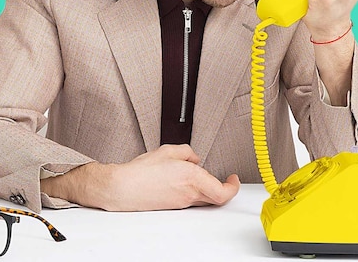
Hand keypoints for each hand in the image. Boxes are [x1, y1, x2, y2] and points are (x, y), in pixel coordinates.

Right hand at [41, 144, 239, 211]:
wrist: (123, 188)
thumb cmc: (141, 171)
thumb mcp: (168, 151)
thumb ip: (187, 152)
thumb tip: (194, 158)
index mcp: (192, 178)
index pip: (223, 191)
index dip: (233, 187)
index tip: (233, 178)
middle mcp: (189, 194)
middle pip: (216, 198)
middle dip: (223, 187)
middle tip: (225, 179)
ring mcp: (182, 202)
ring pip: (204, 199)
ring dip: (208, 188)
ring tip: (200, 176)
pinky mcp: (173, 206)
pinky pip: (191, 199)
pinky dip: (194, 191)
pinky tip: (184, 181)